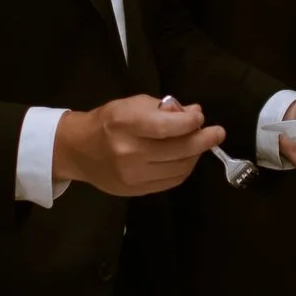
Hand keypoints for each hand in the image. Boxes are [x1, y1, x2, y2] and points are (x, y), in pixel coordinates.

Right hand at [55, 94, 225, 196]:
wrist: (78, 149)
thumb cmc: (107, 121)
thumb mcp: (131, 104)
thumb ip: (162, 109)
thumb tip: (193, 113)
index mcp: (125, 124)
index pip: (166, 127)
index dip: (190, 122)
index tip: (200, 116)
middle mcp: (128, 152)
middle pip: (178, 150)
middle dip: (203, 140)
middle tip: (217, 133)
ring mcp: (132, 175)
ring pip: (179, 168)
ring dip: (195, 155)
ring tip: (199, 144)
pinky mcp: (136, 190)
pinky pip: (171, 181)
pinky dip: (184, 169)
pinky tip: (186, 158)